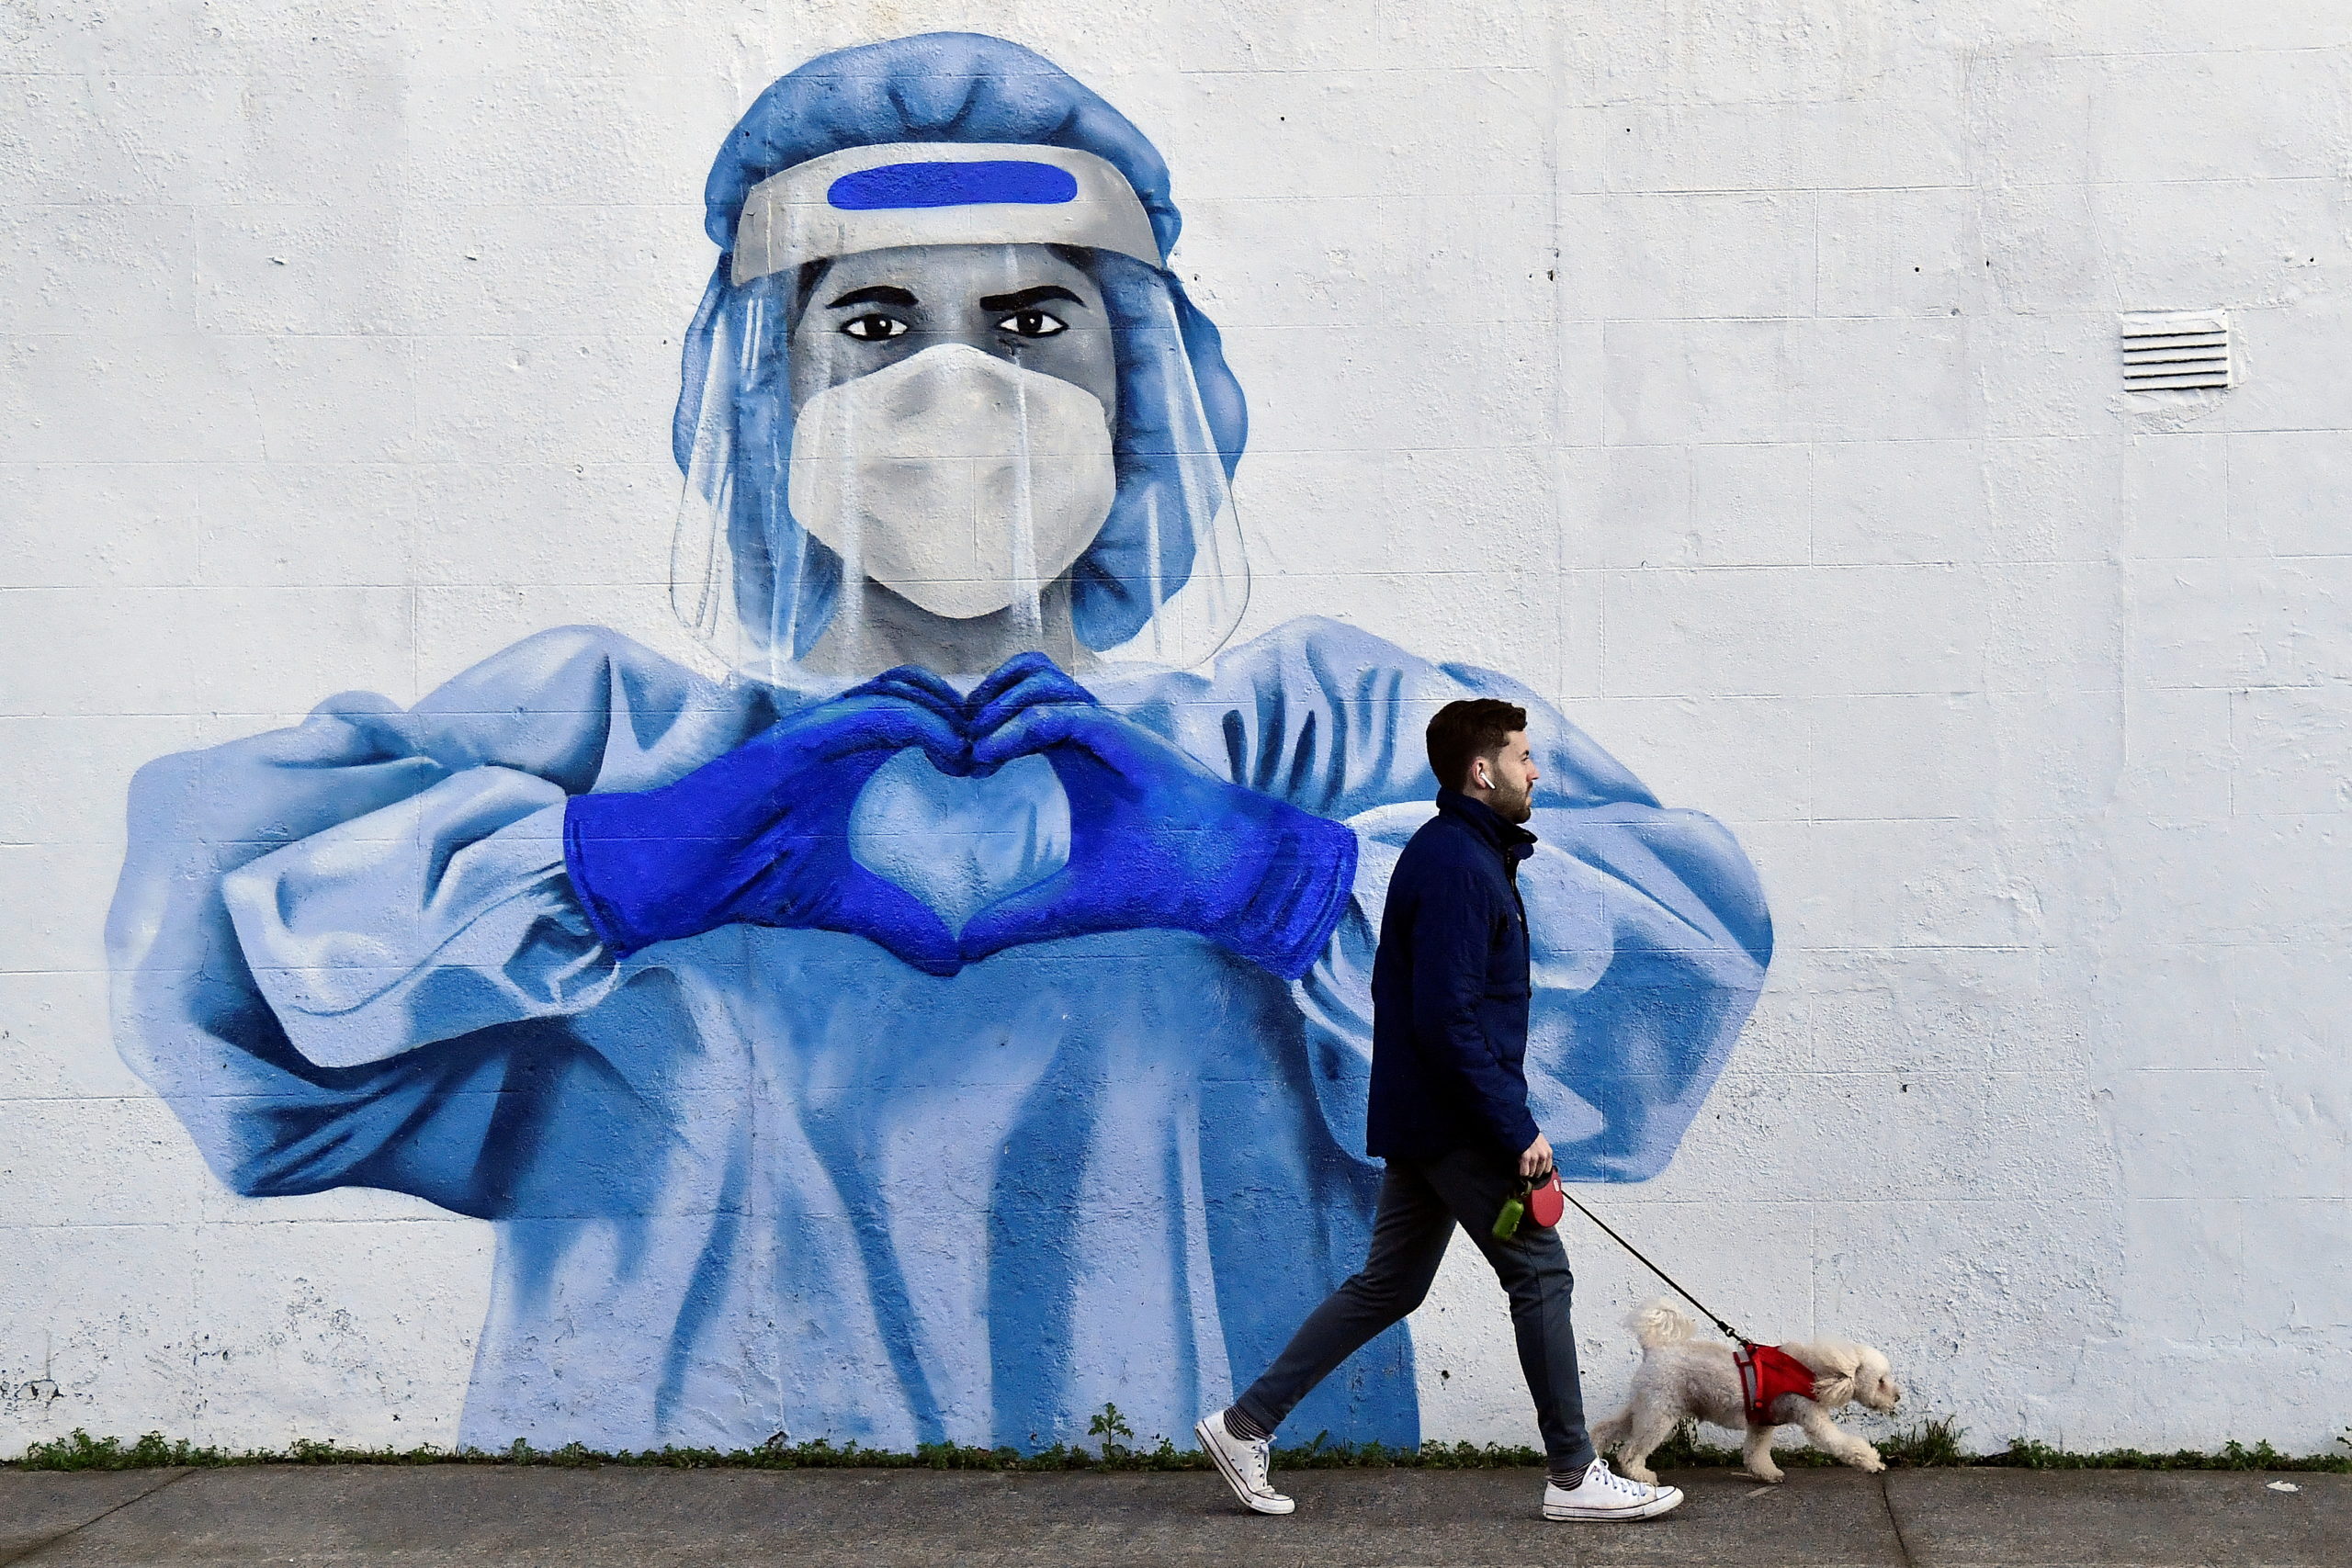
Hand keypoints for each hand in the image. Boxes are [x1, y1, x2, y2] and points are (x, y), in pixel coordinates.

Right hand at [562, 683, 970, 973]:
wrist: (676, 876)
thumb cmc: (747, 877)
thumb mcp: (843, 903)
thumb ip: (898, 921)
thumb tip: (954, 963)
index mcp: (850, 757)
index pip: (922, 714)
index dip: (967, 729)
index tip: (1001, 769)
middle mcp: (837, 734)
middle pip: (921, 689)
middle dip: (969, 712)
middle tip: (1001, 756)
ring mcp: (817, 732)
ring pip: (902, 690)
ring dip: (953, 715)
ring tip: (981, 759)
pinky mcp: (799, 741)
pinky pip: (873, 714)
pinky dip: (922, 725)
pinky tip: (954, 757)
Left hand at [958, 670, 1357, 979]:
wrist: (1221, 878)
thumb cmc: (1157, 881)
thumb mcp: (1069, 904)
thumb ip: (1017, 918)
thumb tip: (964, 948)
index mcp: (1075, 758)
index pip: (1016, 710)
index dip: (977, 727)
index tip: (951, 771)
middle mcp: (1089, 735)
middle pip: (1023, 676)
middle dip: (979, 701)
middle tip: (953, 753)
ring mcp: (1108, 731)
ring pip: (1039, 679)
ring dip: (995, 707)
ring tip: (972, 755)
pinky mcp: (1125, 738)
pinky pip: (1062, 712)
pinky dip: (1019, 727)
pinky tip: (990, 758)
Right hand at [1519, 1133, 1554, 1181]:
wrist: (1519, 1125)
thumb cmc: (1527, 1131)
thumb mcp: (1540, 1141)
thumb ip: (1541, 1151)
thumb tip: (1539, 1161)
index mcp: (1548, 1151)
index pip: (1547, 1169)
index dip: (1540, 1171)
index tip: (1536, 1171)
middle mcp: (1543, 1155)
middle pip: (1539, 1173)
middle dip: (1533, 1172)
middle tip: (1527, 1169)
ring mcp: (1535, 1157)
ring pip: (1531, 1173)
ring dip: (1526, 1172)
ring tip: (1522, 1168)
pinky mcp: (1526, 1158)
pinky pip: (1524, 1172)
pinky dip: (1521, 1172)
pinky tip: (1518, 1168)